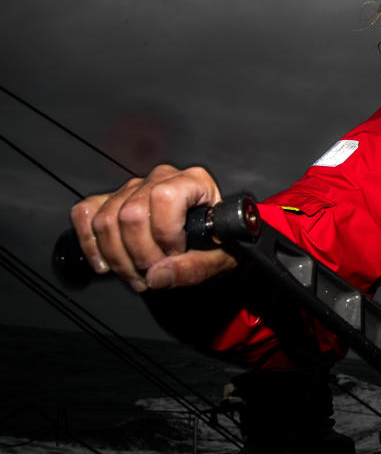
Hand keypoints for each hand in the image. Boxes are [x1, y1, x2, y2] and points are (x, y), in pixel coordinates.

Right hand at [70, 164, 236, 291]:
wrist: (210, 246)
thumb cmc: (219, 246)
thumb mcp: (222, 260)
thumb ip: (196, 268)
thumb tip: (158, 275)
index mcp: (195, 182)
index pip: (165, 198)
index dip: (165, 234)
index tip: (174, 254)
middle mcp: (162, 178)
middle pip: (131, 214)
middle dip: (139, 254)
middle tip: (153, 275)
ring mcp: (134, 187)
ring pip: (106, 219)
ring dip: (117, 257)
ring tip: (137, 275)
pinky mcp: (112, 199)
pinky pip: (86, 212)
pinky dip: (90, 243)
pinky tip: (107, 263)